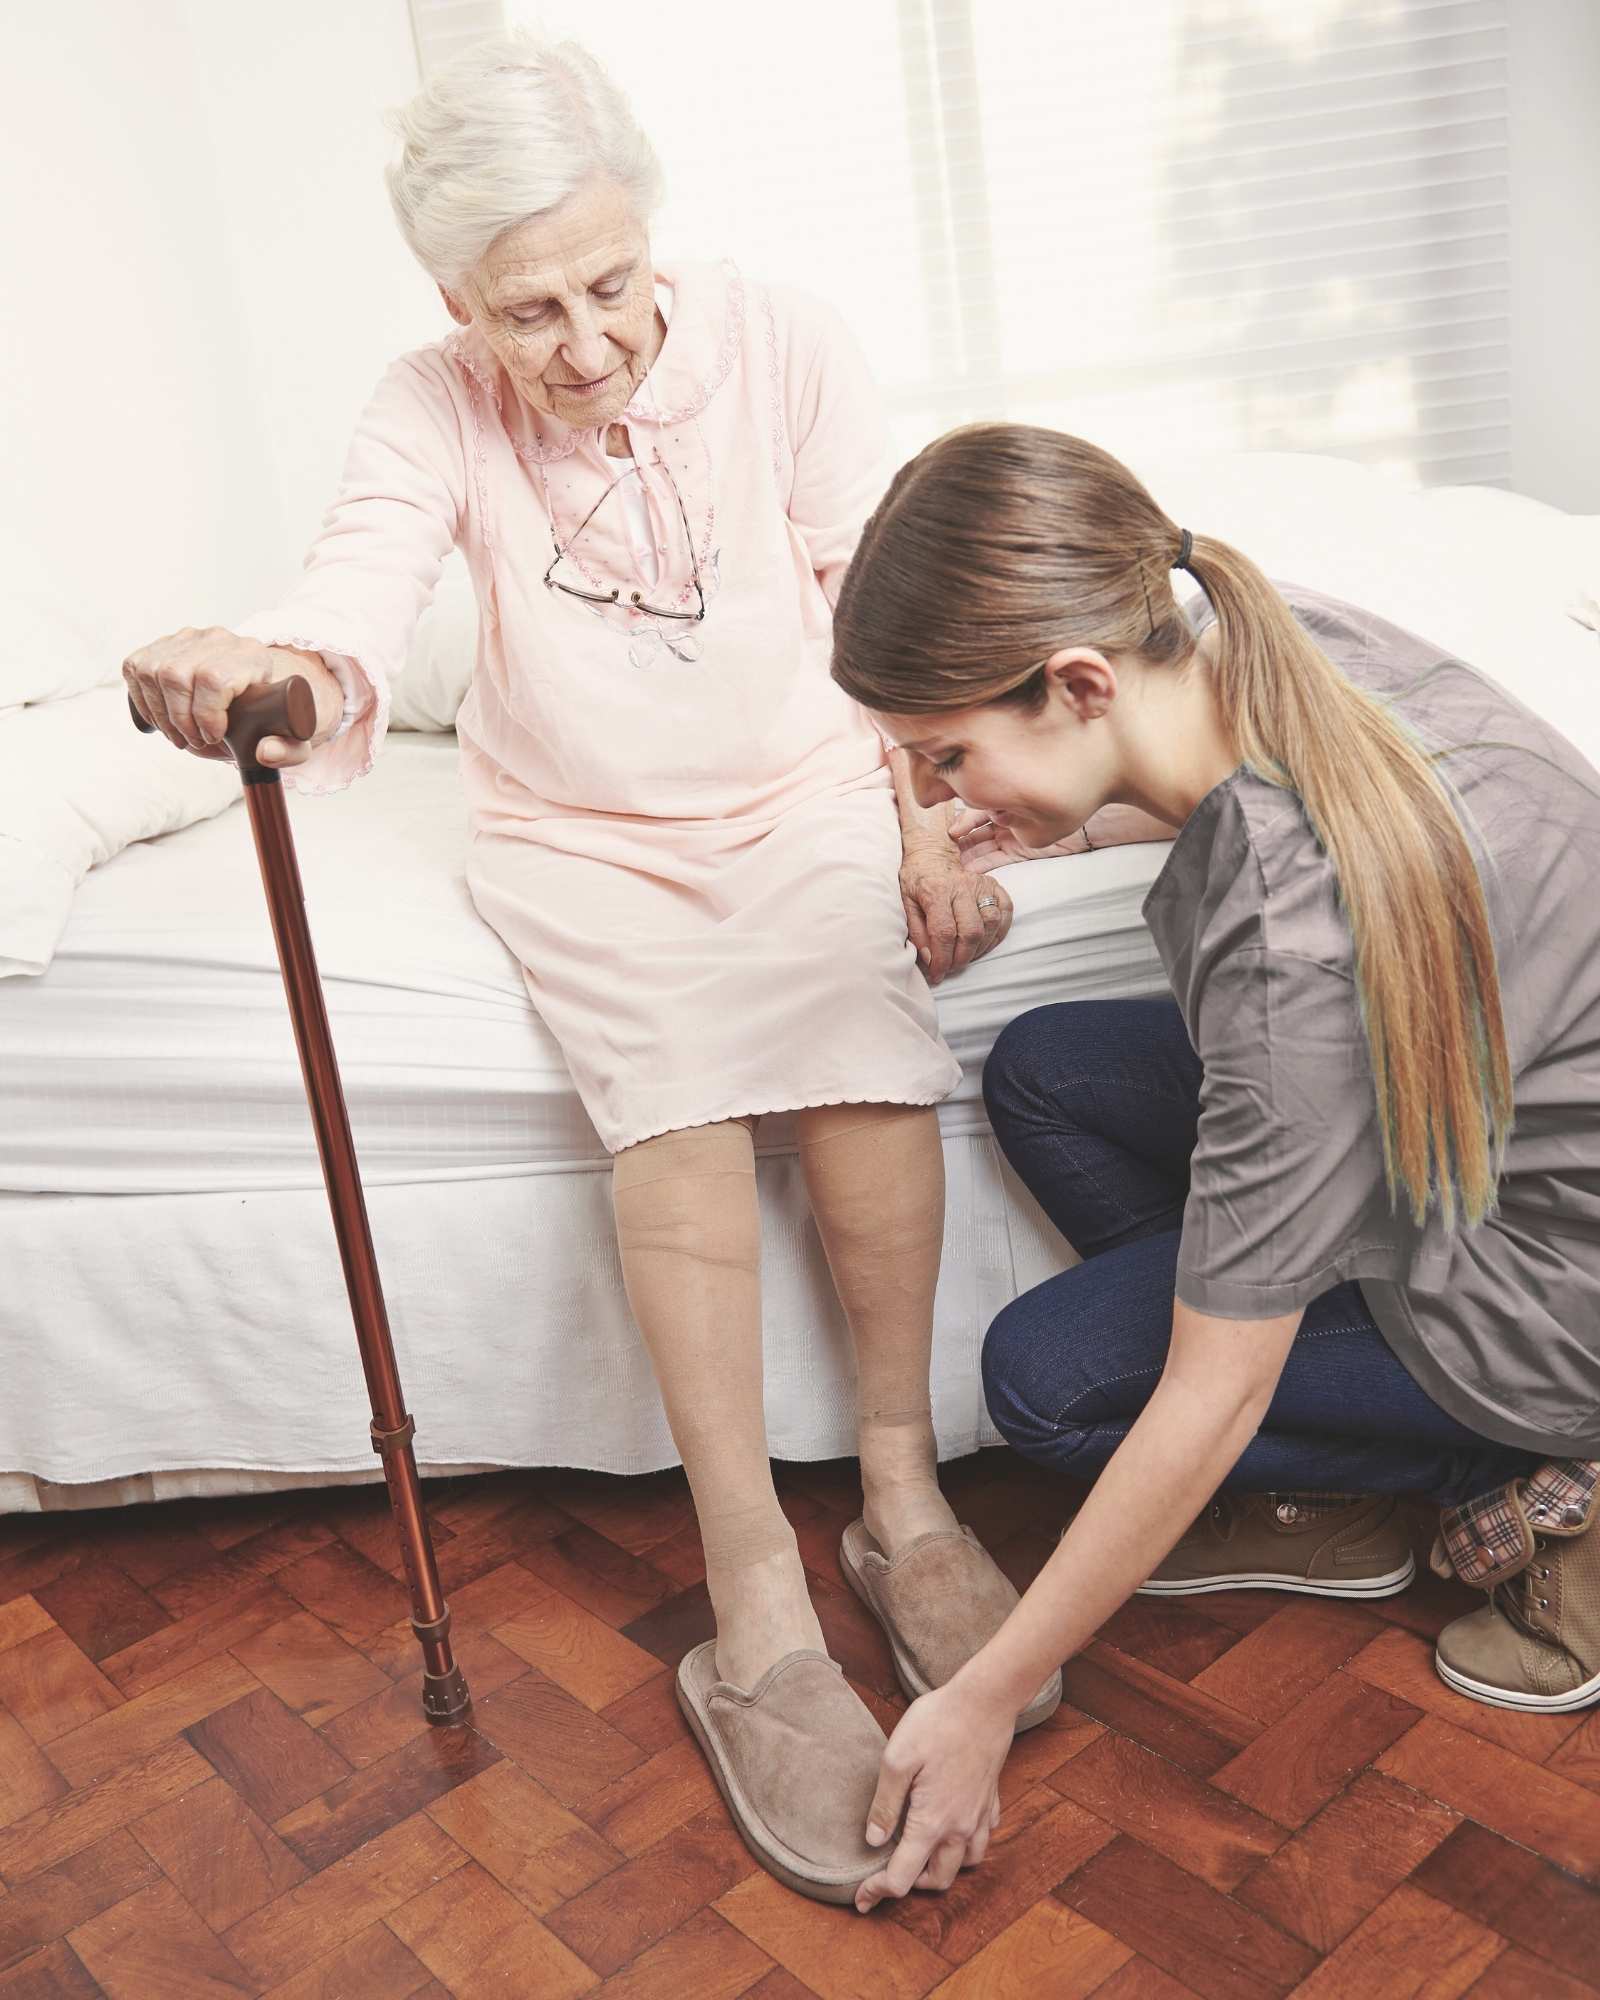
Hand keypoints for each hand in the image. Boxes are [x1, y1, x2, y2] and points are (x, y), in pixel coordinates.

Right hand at [121, 628, 345, 768]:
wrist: (254, 693)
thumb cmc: (272, 716)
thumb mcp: (293, 736)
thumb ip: (290, 750)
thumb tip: (264, 752)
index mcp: (252, 656)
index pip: (214, 678)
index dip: (207, 714)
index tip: (213, 737)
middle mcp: (218, 639)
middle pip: (178, 676)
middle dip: (181, 719)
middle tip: (194, 741)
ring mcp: (186, 639)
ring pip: (155, 673)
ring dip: (162, 714)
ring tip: (181, 735)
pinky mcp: (162, 645)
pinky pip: (137, 669)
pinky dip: (143, 701)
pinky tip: (162, 719)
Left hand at [856, 1680, 1013, 1913]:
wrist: (985, 1700)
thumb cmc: (937, 1723)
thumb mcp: (897, 1758)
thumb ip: (885, 1804)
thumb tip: (874, 1840)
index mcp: (932, 1823)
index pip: (902, 1877)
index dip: (877, 1892)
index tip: (861, 1898)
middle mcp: (960, 1828)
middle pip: (937, 1880)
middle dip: (911, 1884)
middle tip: (886, 1871)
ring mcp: (979, 1815)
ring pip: (965, 1864)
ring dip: (941, 1869)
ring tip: (919, 1853)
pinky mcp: (990, 1799)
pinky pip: (982, 1838)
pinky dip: (966, 1846)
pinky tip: (952, 1828)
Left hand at [900, 840, 1012, 984]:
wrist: (932, 854)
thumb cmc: (916, 880)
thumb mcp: (905, 903)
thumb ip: (916, 931)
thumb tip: (928, 958)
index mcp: (937, 890)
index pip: (944, 932)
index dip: (941, 959)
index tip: (937, 974)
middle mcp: (962, 886)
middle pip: (971, 931)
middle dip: (961, 958)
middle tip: (950, 968)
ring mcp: (981, 885)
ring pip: (991, 924)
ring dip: (979, 949)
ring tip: (964, 957)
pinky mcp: (994, 886)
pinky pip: (1005, 914)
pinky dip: (998, 934)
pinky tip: (983, 944)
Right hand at [948, 807, 1087, 869]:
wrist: (1089, 818)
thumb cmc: (1059, 798)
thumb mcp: (1023, 796)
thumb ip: (1000, 804)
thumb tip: (980, 808)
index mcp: (1003, 797)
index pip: (973, 808)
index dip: (961, 820)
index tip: (948, 830)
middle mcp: (1004, 815)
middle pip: (975, 829)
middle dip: (960, 839)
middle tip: (942, 850)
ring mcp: (1011, 834)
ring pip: (982, 845)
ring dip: (967, 854)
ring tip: (949, 863)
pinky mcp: (1019, 851)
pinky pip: (995, 858)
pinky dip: (982, 864)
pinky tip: (968, 870)